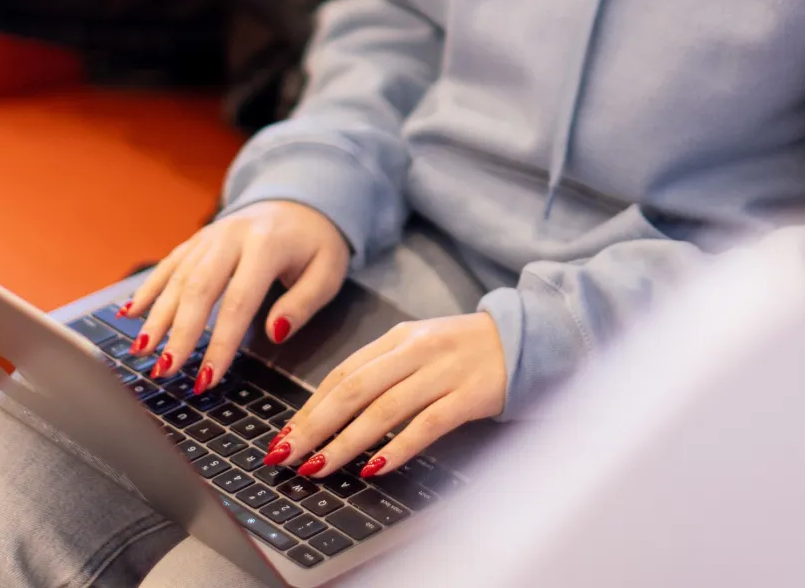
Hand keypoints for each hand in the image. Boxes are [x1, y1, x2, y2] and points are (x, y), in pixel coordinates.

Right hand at [119, 200, 349, 391]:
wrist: (302, 201)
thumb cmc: (315, 245)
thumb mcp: (328, 272)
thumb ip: (304, 303)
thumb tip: (275, 333)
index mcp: (268, 244)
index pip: (240, 300)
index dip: (221, 341)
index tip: (206, 378)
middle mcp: (233, 235)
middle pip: (200, 287)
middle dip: (179, 332)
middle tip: (164, 370)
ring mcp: (212, 234)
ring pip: (178, 276)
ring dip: (157, 315)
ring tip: (141, 351)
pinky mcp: (199, 238)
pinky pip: (170, 263)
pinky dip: (148, 288)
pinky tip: (129, 313)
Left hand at [264, 313, 507, 480]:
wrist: (522, 336)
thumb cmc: (462, 349)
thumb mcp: (417, 347)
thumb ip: (381, 371)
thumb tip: (330, 412)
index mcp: (398, 337)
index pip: (343, 373)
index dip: (309, 407)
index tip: (283, 437)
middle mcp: (415, 351)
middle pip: (355, 390)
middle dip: (315, 427)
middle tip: (286, 456)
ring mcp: (442, 372)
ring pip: (384, 409)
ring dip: (346, 442)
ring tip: (318, 467)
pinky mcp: (468, 395)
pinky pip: (426, 424)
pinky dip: (398, 447)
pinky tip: (374, 468)